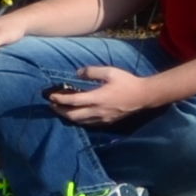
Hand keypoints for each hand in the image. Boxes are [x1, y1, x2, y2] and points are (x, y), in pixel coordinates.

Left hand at [48, 64, 165, 125]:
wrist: (144, 96)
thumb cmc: (127, 82)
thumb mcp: (109, 72)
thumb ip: (92, 72)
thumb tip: (78, 73)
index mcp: (98, 98)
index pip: (73, 101)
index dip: (60, 99)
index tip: (50, 96)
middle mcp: (99, 111)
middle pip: (73, 115)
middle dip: (60, 111)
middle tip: (52, 104)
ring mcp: (104, 118)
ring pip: (81, 121)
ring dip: (68, 116)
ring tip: (61, 109)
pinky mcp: (108, 121)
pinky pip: (89, 123)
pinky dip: (79, 120)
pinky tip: (77, 115)